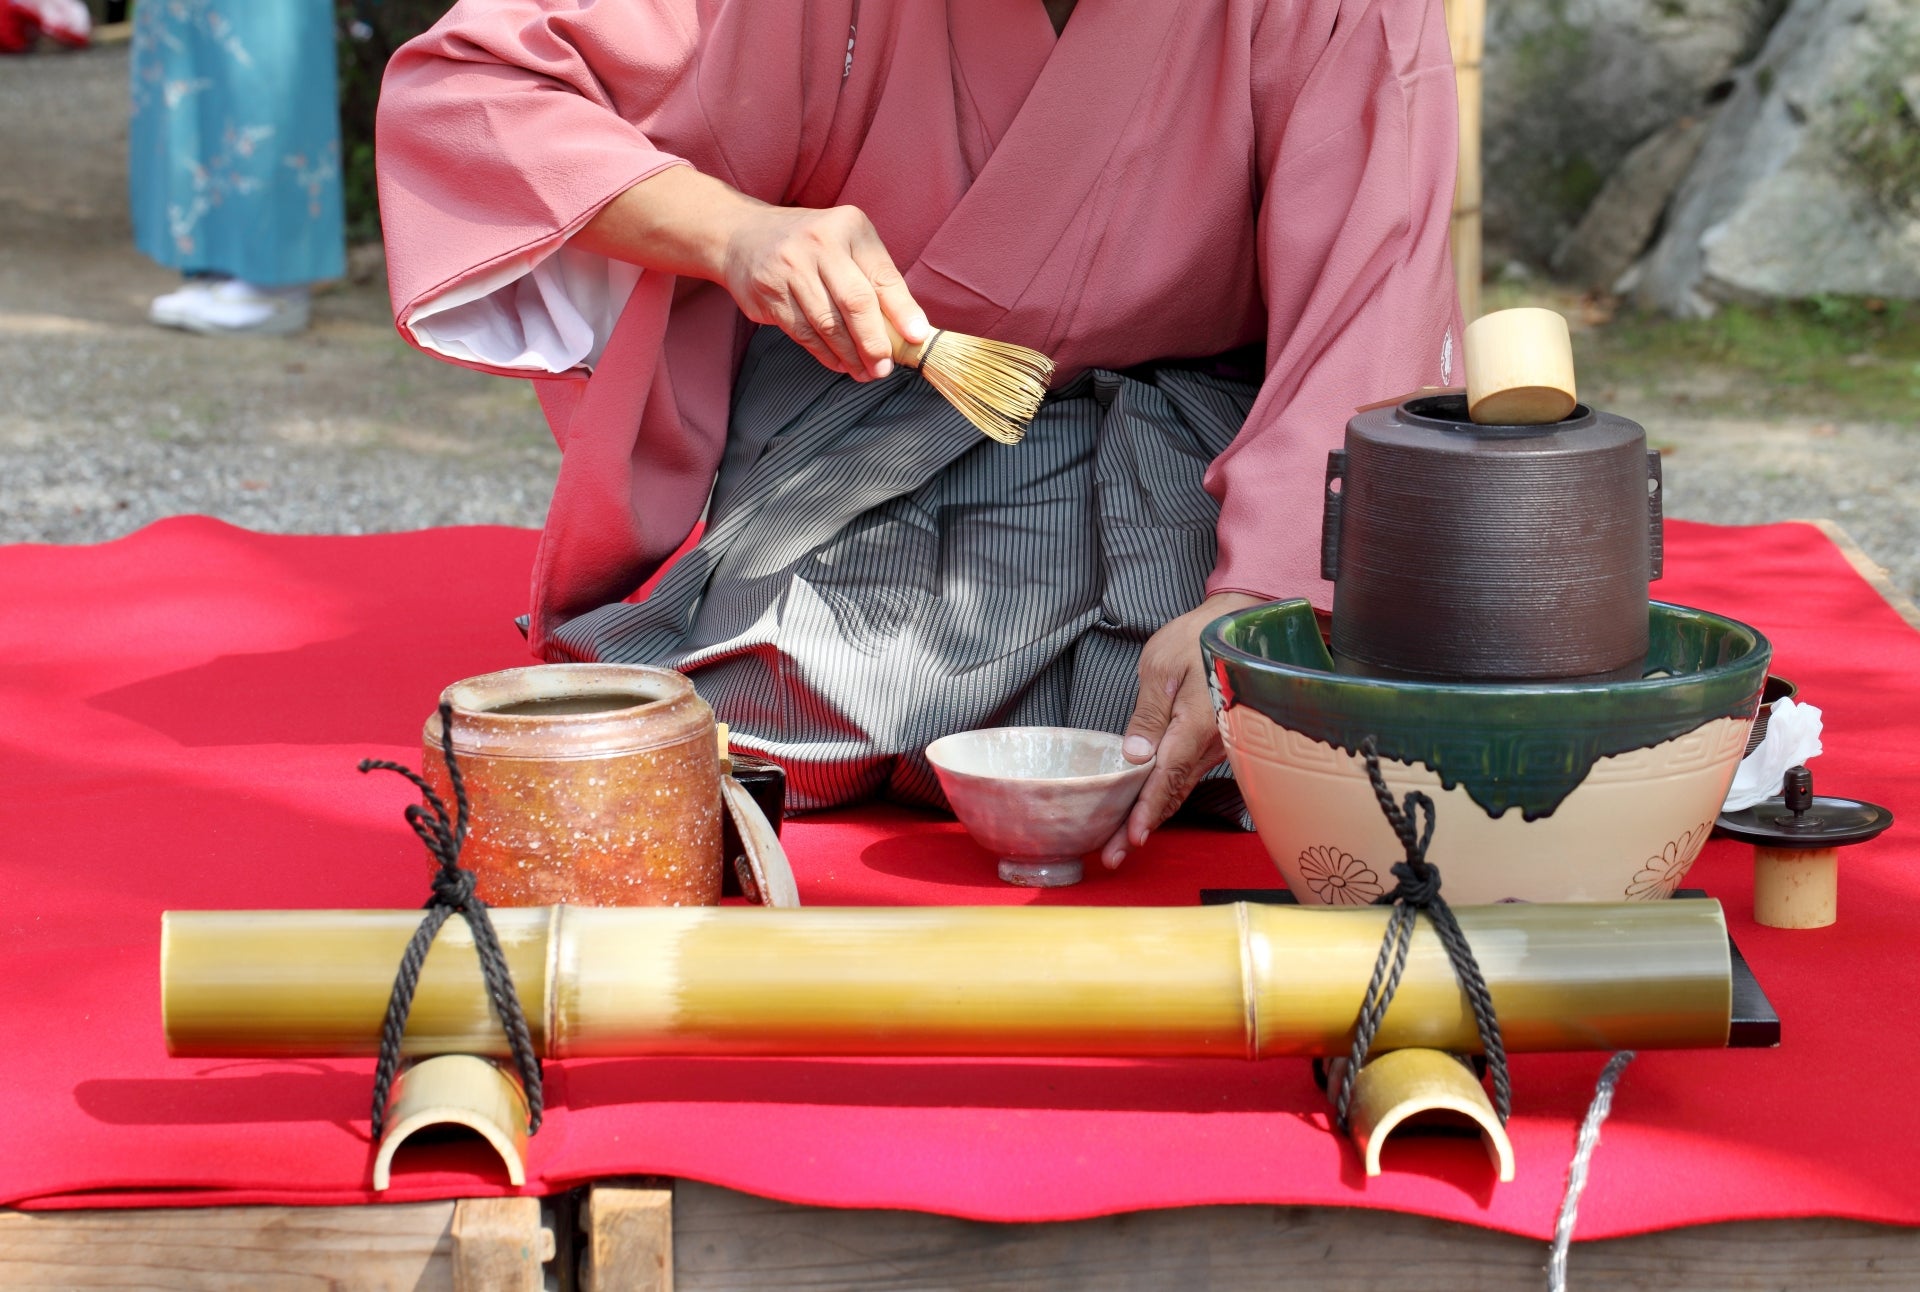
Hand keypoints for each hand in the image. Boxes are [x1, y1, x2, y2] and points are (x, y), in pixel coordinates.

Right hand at [719, 202, 929, 381]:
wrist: (742, 234)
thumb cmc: (811, 246)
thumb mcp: (847, 244)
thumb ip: (876, 279)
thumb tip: (909, 329)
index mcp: (848, 226)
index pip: (882, 276)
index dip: (902, 310)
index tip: (917, 337)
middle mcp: (818, 243)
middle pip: (855, 302)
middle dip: (874, 342)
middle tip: (884, 369)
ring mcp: (789, 267)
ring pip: (827, 323)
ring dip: (850, 354)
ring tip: (865, 372)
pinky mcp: (768, 292)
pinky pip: (803, 332)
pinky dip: (825, 353)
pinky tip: (839, 363)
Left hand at [1100, 591, 1264, 868]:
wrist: (1242, 626)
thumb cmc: (1200, 637)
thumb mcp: (1162, 666)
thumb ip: (1149, 714)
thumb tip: (1135, 756)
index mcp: (1198, 723)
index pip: (1167, 776)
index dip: (1147, 809)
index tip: (1130, 836)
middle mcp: (1212, 744)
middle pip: (1172, 793)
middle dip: (1141, 826)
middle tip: (1113, 855)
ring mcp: (1215, 747)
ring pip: (1179, 790)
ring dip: (1151, 817)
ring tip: (1121, 843)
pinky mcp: (1211, 744)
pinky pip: (1185, 777)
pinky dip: (1163, 798)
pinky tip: (1144, 812)